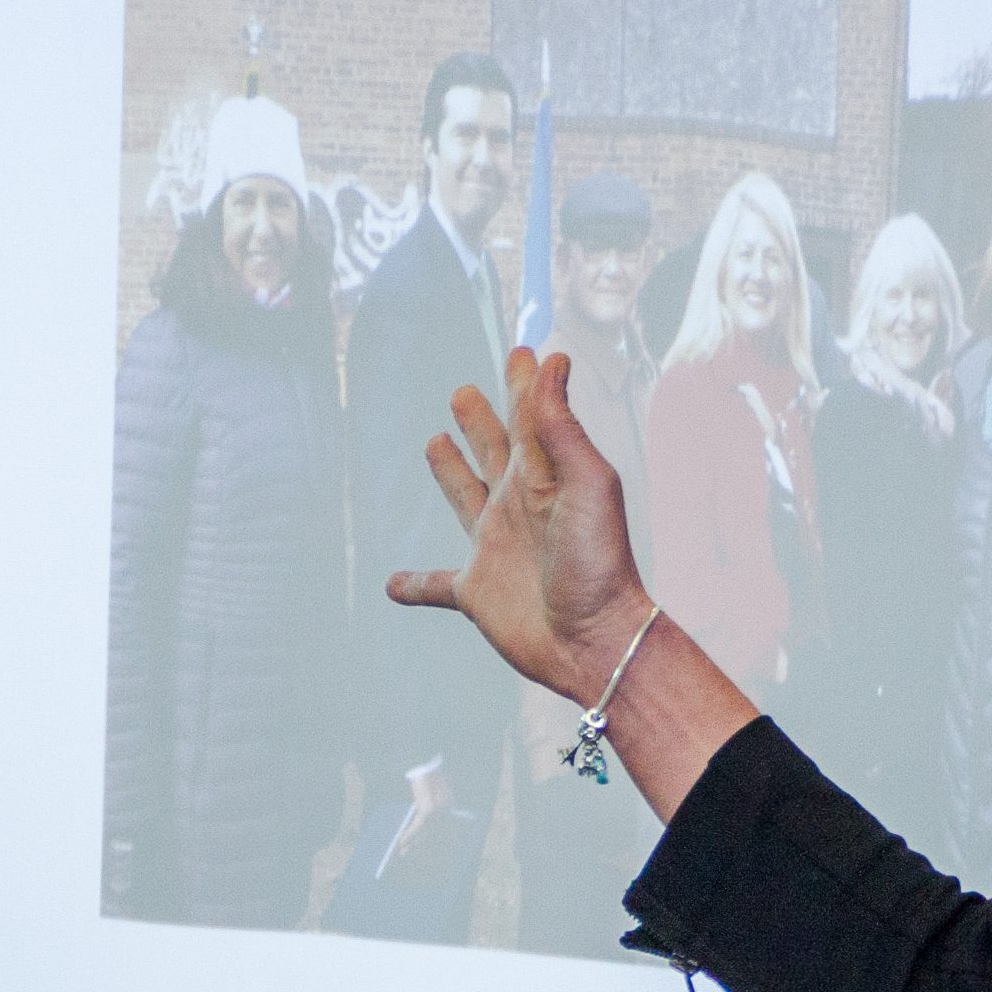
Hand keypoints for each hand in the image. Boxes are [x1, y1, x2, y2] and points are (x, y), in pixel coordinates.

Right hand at [386, 347, 655, 707]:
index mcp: (544, 475)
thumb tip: (552, 361)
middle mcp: (517, 505)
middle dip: (480, 419)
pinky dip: (413, 584)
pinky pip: (435, 585)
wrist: (594, 641)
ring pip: (464, 498)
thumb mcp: (586, 483)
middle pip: (492, 449)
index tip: (523, 350)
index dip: (525, 383)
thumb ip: (561, 426)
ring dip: (449, 472)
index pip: (531, 416)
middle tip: (463, 391)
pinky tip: (392, 585)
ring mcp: (495, 547)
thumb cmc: (599, 563)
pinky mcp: (476, 592)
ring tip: (434, 444)